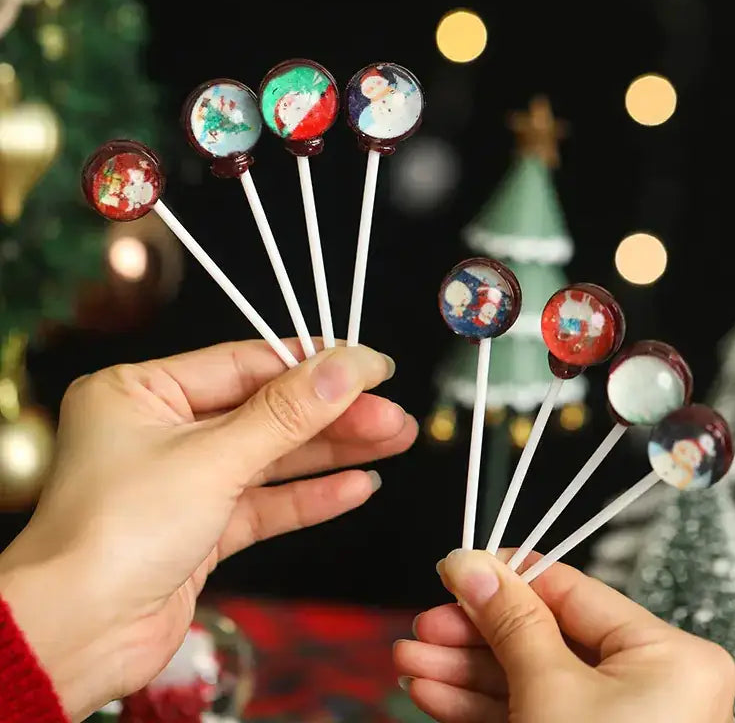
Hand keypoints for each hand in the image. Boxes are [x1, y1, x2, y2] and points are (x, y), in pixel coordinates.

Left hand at [0, 339, 415, 720]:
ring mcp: (184, 480)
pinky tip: (356, 486)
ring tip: (393, 439)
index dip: (314, 363)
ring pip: (272, 457)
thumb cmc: (114, 535)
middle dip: (334, 413)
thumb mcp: (214, 458)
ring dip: (333, 452)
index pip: (245, 363)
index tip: (370, 365)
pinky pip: (265, 502)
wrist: (73, 639)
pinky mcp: (201, 527)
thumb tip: (347, 366)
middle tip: (393, 413)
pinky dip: (310, 496)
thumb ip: (287, 413)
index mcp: (142, 391)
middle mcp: (162, 430)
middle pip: (266, 411)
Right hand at [394, 549, 734, 722]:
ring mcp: (615, 721)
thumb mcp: (547, 690)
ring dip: (463, 672)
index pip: (570, 590)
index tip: (456, 568)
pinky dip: (478, 706)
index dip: (505, 576)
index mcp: (667, 655)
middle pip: (540, 636)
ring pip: (527, 678)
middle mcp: (650, 685)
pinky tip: (434, 693)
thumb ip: (509, 619)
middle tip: (423, 625)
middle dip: (470, 635)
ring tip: (411, 661)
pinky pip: (529, 713)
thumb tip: (474, 563)